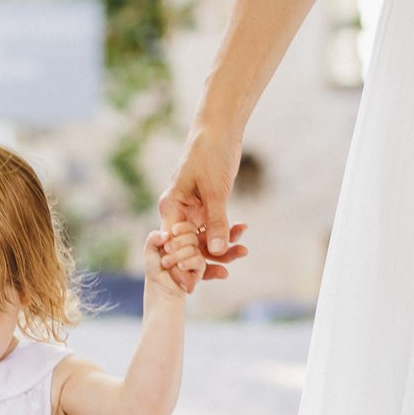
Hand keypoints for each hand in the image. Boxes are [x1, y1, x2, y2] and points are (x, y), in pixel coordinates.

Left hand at [147, 223, 206, 294]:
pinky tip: (179, 266)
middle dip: (177, 242)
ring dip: (177, 256)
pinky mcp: (200, 267)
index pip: (189, 226)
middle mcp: (190, 245)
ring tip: (166, 263)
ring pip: (193, 249)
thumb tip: (167, 234)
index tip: (173, 232)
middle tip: (166, 250)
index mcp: (180, 237)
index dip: (183, 227)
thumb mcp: (149, 250)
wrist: (159, 284)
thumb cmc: (155, 266)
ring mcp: (196, 255)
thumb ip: (153, 238)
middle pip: (192, 236)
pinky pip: (198, 260)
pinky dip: (186, 263)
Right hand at [158, 123, 251, 275]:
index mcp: (171, 206)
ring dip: (221, 247)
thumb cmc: (210, 154)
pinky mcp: (206, 207)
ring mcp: (192, 210)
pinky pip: (214, 228)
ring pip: (204, 239)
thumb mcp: (215, 191)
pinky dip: (227, 232)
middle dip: (205, 260)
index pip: (173, 244)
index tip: (194, 283)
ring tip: (242, 251)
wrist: (220, 130)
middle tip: (224, 275)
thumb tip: (216, 250)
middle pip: (188, 246)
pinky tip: (242, 232)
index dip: (183, 265)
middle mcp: (178, 211)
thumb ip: (216, 221)